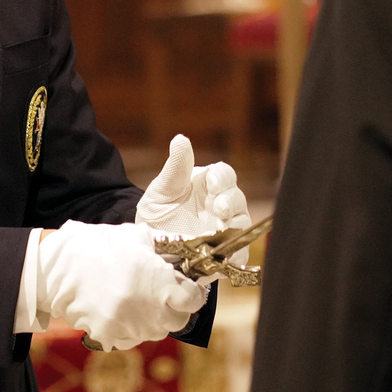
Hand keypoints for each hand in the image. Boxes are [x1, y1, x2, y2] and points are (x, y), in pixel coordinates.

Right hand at [39, 220, 205, 351]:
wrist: (56, 268)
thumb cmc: (98, 246)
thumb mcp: (137, 237)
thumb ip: (166, 248)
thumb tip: (186, 252)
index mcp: (159, 282)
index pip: (193, 300)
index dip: (192, 292)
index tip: (186, 286)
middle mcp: (149, 309)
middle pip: (179, 320)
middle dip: (176, 307)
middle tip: (165, 293)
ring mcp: (130, 327)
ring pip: (157, 331)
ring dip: (155, 317)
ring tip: (140, 298)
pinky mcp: (111, 337)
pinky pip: (133, 337)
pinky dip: (133, 326)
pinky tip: (122, 308)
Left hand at [136, 135, 250, 260]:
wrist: (150, 249)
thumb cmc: (158, 214)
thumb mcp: (162, 191)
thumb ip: (175, 168)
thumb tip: (180, 139)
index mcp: (208, 184)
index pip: (224, 175)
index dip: (222, 178)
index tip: (212, 184)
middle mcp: (221, 204)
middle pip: (237, 197)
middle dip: (230, 202)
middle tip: (218, 209)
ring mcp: (226, 229)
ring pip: (242, 222)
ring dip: (233, 225)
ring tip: (218, 230)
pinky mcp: (227, 252)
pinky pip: (239, 249)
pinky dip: (235, 249)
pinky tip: (222, 250)